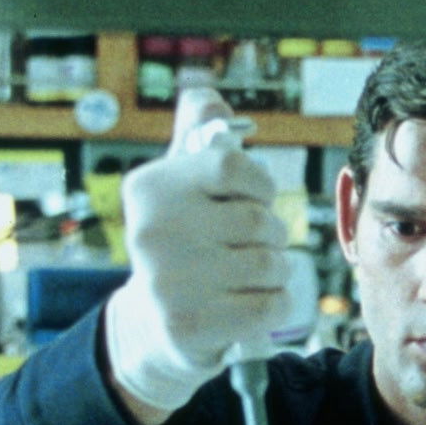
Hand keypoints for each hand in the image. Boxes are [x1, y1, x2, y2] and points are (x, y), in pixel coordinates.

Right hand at [102, 86, 292, 420]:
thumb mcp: (181, 183)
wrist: (155, 325)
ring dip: (276, 269)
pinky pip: (274, 304)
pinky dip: (277, 303)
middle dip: (271, 233)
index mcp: (148, 188)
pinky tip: (250, 303)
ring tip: (248, 274)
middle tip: (250, 245)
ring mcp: (168, 283)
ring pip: (272, 263)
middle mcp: (151, 232)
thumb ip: (198, 136)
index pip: (231, 164)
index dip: (259, 183)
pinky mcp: (191, 326)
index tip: (253, 197)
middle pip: (259, 220)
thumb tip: (205, 98)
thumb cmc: (182, 241)